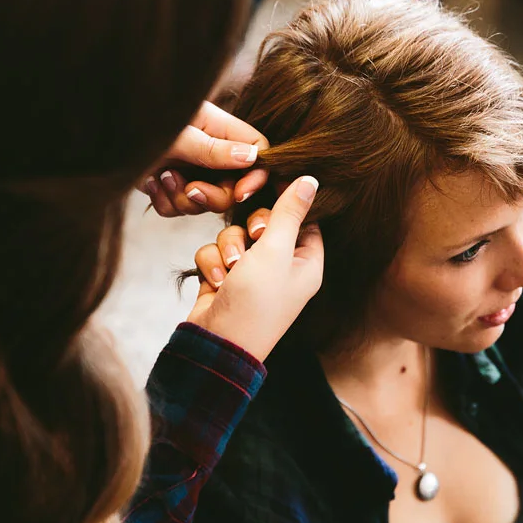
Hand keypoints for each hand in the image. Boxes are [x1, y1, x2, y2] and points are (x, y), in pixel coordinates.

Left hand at [141, 101, 268, 215]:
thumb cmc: (133, 122)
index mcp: (217, 126)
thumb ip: (213, 149)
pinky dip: (165, 202)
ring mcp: (188, 167)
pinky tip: (149, 184)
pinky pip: (179, 208)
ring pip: (205, 201)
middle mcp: (207, 148)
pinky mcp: (167, 184)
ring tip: (162, 177)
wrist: (91, 132)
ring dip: (183, 198)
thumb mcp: (177, 135)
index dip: (255, 175)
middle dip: (212, 195)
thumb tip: (252, 157)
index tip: (240, 193)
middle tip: (190, 189)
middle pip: (234, 185)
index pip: (256, 150)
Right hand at [188, 177, 322, 361]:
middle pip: (265, 222)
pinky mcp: (224, 278)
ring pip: (234, 234)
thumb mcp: (276, 250)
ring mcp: (251, 273)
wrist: (216, 344)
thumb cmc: (256, 301)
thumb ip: (289, 212)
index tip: (272, 182)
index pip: (304, 219)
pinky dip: (212, 264)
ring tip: (230, 271)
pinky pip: (215, 251)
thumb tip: (311, 179)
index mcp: (306, 262)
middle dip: (250, 227)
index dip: (288, 201)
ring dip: (227, 248)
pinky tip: (216, 284)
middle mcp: (281, 266)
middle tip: (253, 239)